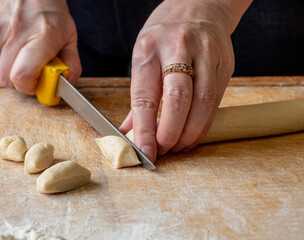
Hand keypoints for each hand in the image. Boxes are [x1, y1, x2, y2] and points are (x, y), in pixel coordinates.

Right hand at [0, 0, 80, 93]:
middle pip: (6, 79)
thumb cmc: (49, 11)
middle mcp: (15, 33)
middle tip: (31, 72)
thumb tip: (67, 83)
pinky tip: (10, 47)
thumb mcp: (69, 36)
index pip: (22, 76)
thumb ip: (72, 64)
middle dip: (20, 83)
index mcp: (41, 37)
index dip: (28, 87)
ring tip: (21, 56)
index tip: (37, 84)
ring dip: (8, 71)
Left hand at [120, 0, 251, 160]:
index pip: (145, 96)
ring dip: (190, 133)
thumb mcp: (142, 55)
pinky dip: (204, 124)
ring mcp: (205, 54)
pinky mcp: (225, 64)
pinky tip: (194, 134)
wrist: (199, 6)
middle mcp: (178, 49)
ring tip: (179, 146)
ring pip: (202, 103)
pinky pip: (216, 101)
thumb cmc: (164, 35)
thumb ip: (138, 96)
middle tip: (164, 150)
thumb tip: (129, 132)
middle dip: (170, 133)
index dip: (145, 129)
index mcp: (149, 48)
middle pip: (177, 99)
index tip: (144, 152)